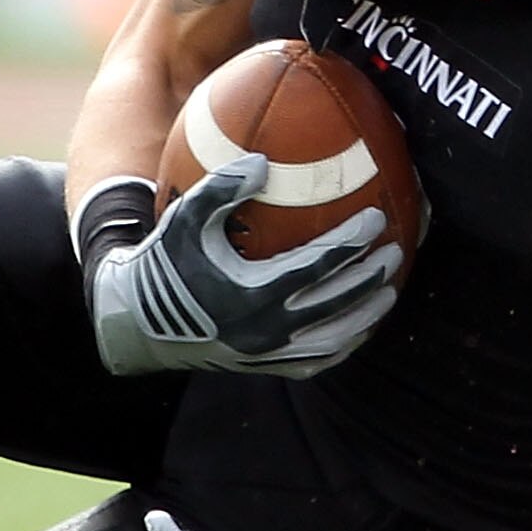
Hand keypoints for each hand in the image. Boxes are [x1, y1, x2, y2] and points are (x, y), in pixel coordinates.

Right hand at [87, 153, 401, 377]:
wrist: (136, 323)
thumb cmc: (164, 261)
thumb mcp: (185, 218)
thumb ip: (222, 187)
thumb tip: (264, 162)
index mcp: (251, 293)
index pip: (318, 266)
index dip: (351, 242)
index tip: (376, 218)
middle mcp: (265, 330)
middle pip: (337, 304)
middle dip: (372, 277)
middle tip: (395, 250)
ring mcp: (266, 355)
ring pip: (333, 339)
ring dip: (366, 315)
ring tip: (389, 290)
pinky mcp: (262, 369)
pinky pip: (314, 361)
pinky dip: (341, 345)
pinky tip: (357, 326)